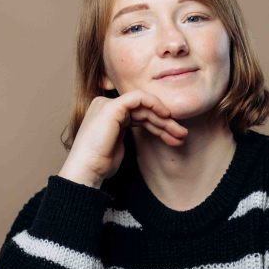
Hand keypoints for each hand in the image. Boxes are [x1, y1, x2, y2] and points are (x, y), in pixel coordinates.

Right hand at [58, 90, 188, 185]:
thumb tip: (148, 130)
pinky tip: (166, 115)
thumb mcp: (118, 146)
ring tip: (180, 134)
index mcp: (108, 116)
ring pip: (144, 106)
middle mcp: (106, 107)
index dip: (158, 125)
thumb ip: (127, 134)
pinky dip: (154, 104)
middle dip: (165, 123)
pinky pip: (138, 98)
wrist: (86, 170)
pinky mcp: (112, 107)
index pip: (139, 115)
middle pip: (143, 111)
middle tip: (181, 135)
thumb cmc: (100, 164)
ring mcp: (107, 105)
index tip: (173, 138)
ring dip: (165, 119)